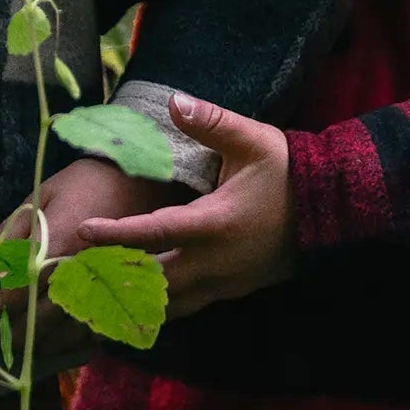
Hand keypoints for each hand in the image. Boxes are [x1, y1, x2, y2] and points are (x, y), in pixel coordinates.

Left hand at [0, 157, 180, 354]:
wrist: (141, 182)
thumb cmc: (83, 185)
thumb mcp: (38, 200)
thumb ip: (7, 238)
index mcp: (54, 251)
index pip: (9, 298)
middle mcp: (76, 280)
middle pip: (28, 328)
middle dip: (0, 328)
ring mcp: (99, 296)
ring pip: (54, 340)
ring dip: (29, 338)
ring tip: (14, 322)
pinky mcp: (117, 304)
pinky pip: (83, 340)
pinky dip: (60, 341)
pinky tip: (49, 328)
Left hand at [77, 95, 296, 320]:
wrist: (333, 210)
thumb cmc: (289, 172)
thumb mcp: (252, 140)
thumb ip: (211, 122)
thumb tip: (173, 100)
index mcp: (215, 224)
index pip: (154, 234)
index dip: (115, 235)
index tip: (83, 233)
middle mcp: (215, 262)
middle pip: (152, 283)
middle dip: (113, 283)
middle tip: (75, 280)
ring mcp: (225, 282)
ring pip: (169, 305)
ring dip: (132, 303)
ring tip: (94, 301)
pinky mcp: (233, 291)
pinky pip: (188, 307)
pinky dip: (159, 309)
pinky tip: (135, 307)